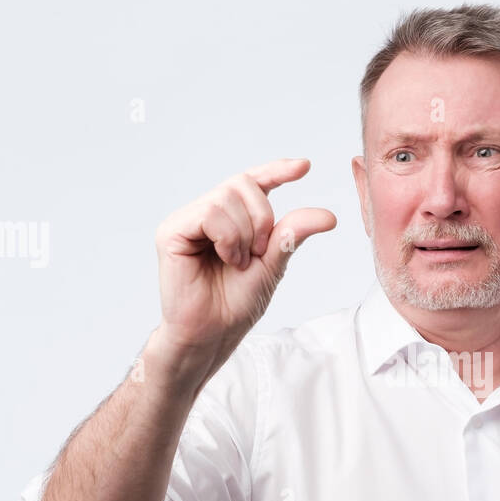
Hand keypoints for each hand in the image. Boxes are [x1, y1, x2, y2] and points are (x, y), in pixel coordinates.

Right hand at [153, 158, 336, 364]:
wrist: (213, 333)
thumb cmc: (237, 304)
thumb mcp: (273, 264)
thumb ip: (292, 234)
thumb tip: (328, 215)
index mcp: (231, 218)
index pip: (253, 182)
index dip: (277, 170)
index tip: (304, 167)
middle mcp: (207, 213)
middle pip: (242, 183)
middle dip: (261, 217)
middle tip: (258, 252)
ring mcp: (187, 220)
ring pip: (226, 197)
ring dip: (244, 233)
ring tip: (238, 262)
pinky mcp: (171, 231)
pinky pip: (209, 213)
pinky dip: (227, 237)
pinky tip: (227, 259)